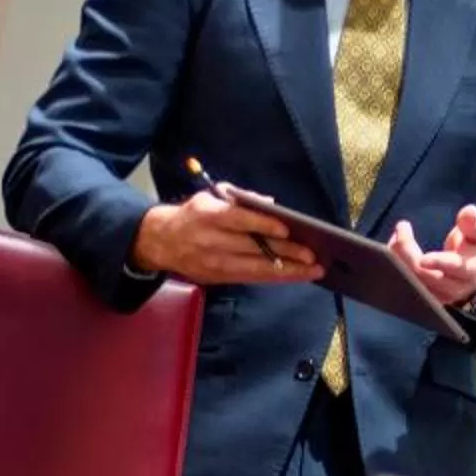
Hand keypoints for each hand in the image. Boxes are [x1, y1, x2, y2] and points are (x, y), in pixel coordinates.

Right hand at [131, 190, 319, 286]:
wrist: (161, 242)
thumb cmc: (193, 215)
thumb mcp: (210, 197)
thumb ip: (240, 199)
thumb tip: (270, 204)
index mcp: (209, 216)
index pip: (240, 220)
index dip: (264, 226)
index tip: (287, 229)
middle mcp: (212, 241)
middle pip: (254, 248)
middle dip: (286, 252)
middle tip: (312, 254)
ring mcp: (215, 263)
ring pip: (257, 268)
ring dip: (288, 270)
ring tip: (313, 270)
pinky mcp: (219, 278)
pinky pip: (253, 278)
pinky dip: (276, 277)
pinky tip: (296, 276)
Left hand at [387, 204, 475, 307]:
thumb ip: (473, 223)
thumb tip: (469, 210)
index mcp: (470, 270)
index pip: (455, 268)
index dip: (439, 262)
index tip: (423, 257)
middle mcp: (454, 287)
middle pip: (425, 275)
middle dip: (408, 253)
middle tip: (401, 229)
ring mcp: (438, 296)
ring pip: (411, 281)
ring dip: (398, 257)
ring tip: (397, 235)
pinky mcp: (425, 299)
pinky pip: (405, 285)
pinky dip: (395, 266)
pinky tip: (393, 250)